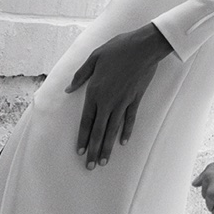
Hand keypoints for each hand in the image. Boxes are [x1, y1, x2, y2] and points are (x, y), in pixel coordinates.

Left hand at [67, 23, 172, 168]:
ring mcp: (123, 102)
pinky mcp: (136, 99)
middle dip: (94, 149)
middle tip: (90, 166)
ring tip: (104, 161)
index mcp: (95, 92)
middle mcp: (109, 101)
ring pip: (114, 129)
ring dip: (108, 146)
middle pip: (99, 130)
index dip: (83, 137)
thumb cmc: (118, 48)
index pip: (86, 120)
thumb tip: (69, 89)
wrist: (144, 47)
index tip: (79, 152)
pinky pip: (130, 119)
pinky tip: (123, 143)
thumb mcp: (94, 57)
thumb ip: (81, 75)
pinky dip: (126, 132)